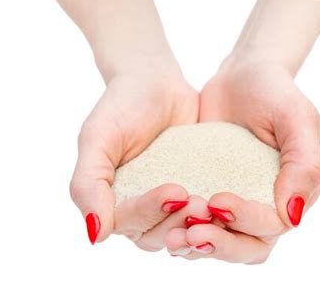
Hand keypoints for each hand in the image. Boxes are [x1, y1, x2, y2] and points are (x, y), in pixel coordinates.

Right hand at [69, 58, 202, 246]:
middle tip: (202, 203)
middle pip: (157, 235)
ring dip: (199, 225)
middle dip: (179, 222)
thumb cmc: (121, 107)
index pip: (128, 223)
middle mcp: (139, 209)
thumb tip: (94, 236)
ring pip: (182, 231)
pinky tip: (232, 205)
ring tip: (216, 205)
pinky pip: (205, 214)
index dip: (151, 212)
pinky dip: (217, 215)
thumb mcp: (97, 139)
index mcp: (112, 202)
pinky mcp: (195, 192)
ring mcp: (169, 204)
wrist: (156, 82)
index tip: (176, 190)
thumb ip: (87, 184)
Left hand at [164, 53, 319, 263]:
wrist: (241, 77)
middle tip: (189, 234)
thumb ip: (304, 165)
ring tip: (171, 238)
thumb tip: (292, 217)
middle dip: (219, 245)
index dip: (245, 220)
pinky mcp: (209, 197)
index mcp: (291, 194)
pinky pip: (198, 224)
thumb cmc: (274, 92)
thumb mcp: (296, 119)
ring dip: (197, 246)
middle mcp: (265, 207)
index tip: (216, 200)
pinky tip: (162, 226)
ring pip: (221, 244)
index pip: (271, 225)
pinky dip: (182, 230)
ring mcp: (236, 205)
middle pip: (247, 248)